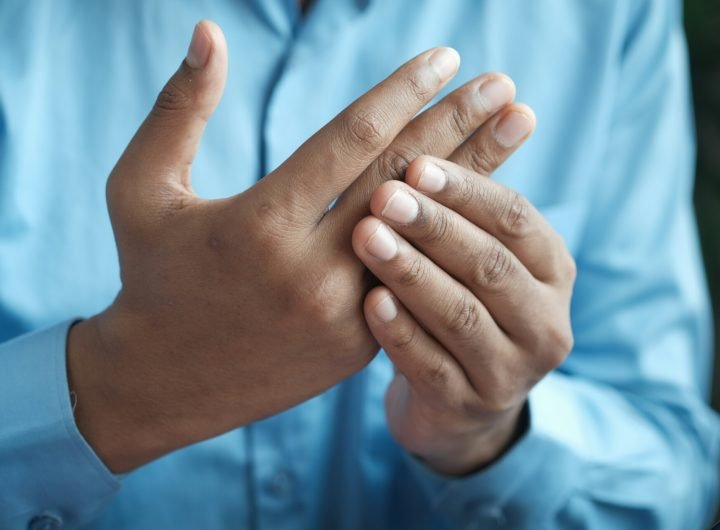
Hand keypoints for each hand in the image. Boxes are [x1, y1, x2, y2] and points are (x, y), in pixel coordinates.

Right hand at [68, 20, 519, 471]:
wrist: (163, 380)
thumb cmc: (150, 275)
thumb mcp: (139, 188)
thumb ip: (178, 109)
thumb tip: (211, 31)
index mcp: (259, 224)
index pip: (351, 140)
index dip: (404, 92)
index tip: (447, 57)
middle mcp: (310, 272)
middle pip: (403, 181)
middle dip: (460, 125)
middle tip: (504, 85)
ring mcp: (343, 315)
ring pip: (425, 233)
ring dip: (477, 177)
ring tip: (517, 127)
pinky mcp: (359, 345)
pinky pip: (416, 276)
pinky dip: (449, 235)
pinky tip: (482, 199)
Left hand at [352, 109, 575, 474]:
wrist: (459, 401)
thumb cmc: (464, 303)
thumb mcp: (481, 255)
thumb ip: (476, 201)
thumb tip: (498, 103)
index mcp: (553, 271)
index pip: (517, 221)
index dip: (470, 190)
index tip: (418, 164)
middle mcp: (545, 323)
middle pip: (491, 266)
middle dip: (436, 227)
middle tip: (384, 196)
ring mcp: (510, 373)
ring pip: (462, 316)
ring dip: (413, 272)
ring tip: (367, 237)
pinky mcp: (467, 408)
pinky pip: (431, 368)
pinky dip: (400, 332)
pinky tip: (369, 302)